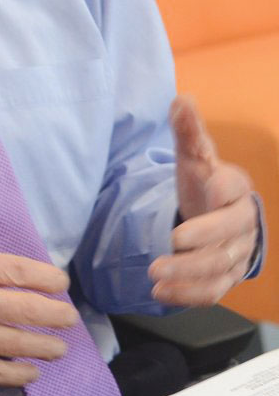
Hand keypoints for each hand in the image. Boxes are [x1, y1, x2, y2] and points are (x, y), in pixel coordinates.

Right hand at [0, 176, 78, 387]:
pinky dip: (19, 375)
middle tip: (70, 318)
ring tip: (60, 348)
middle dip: (57, 315)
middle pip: (30, 310)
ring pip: (19, 344)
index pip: (21, 271)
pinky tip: (29, 373)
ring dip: (46, 347)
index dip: (49, 279)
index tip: (61, 283)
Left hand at [149, 95, 258, 306]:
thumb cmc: (203, 181)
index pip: (233, 189)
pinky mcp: (226, 277)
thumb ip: (187, 130)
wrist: (214, 214)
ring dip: (187, 273)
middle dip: (200, 242)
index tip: (207, 189)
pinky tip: (161, 294)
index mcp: (235, 187)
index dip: (221, 190)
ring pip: (218, 268)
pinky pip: (213, 291)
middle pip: (227, 236)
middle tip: (169, 244)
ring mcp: (236, 253)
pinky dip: (188, 295)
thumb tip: (182, 100)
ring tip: (154, 274)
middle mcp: (241, 223)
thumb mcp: (192, 155)